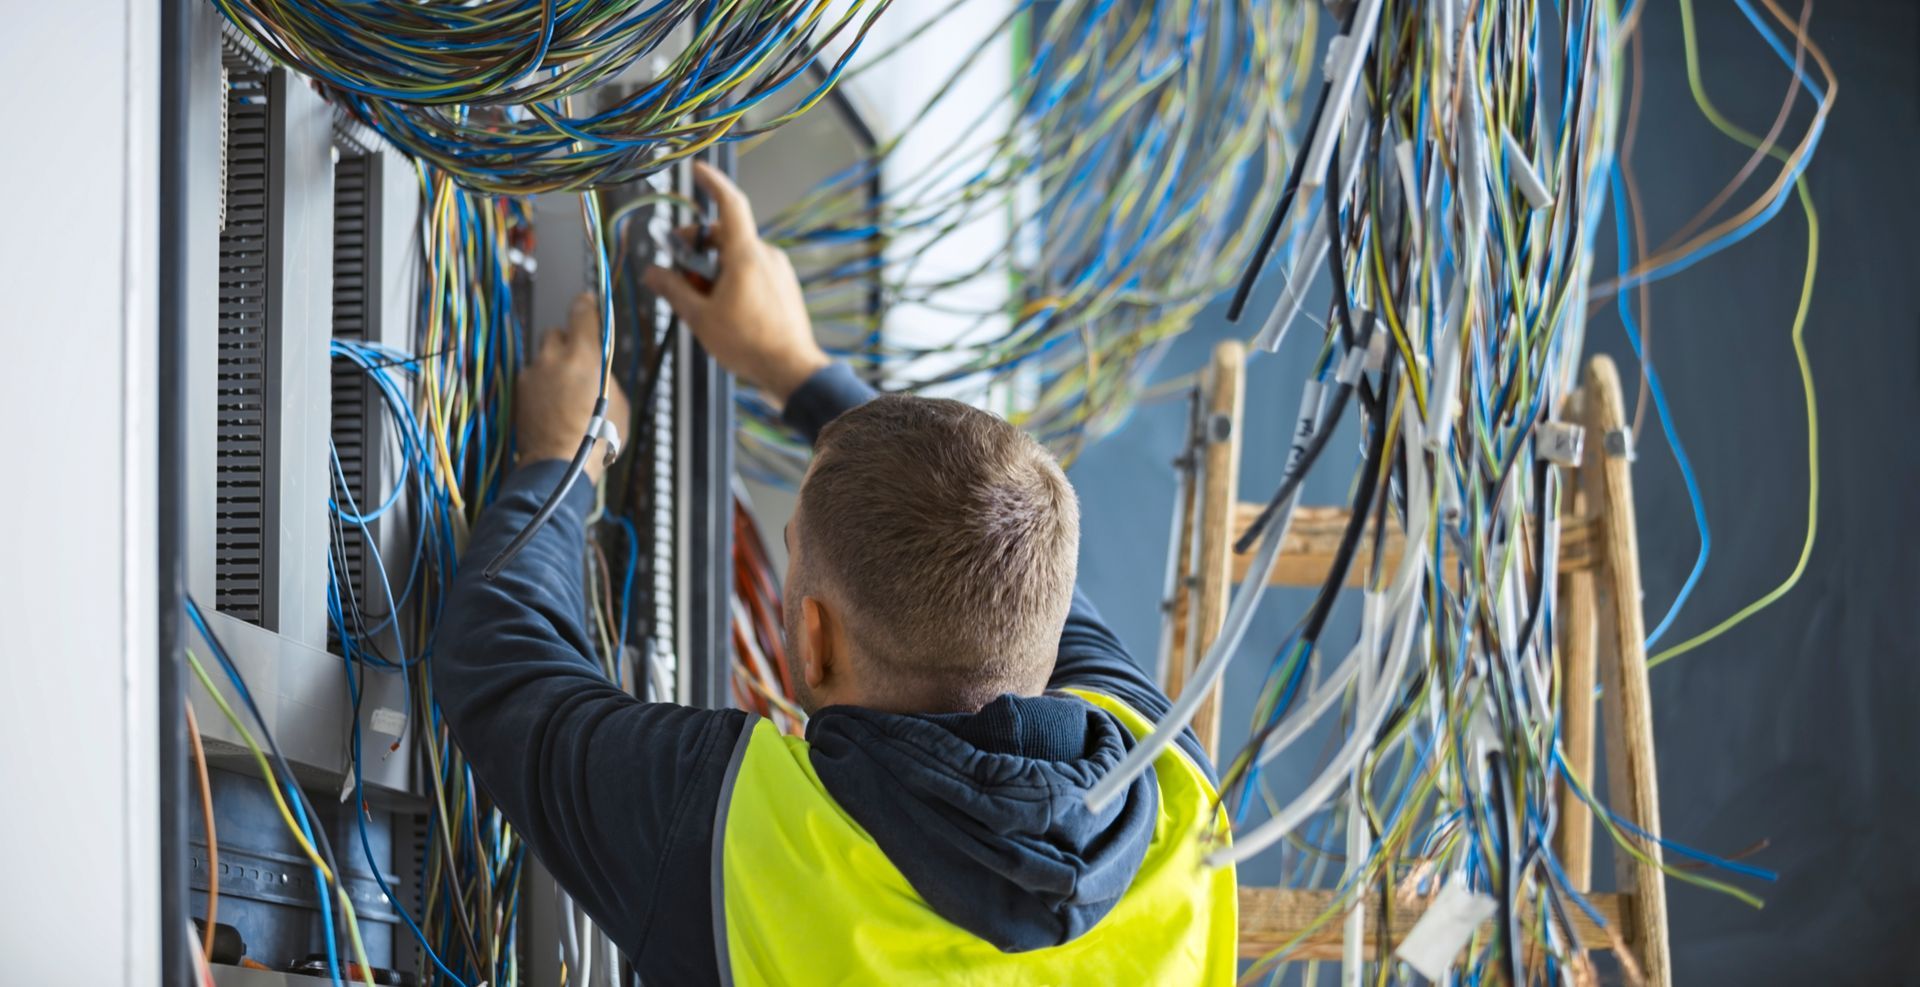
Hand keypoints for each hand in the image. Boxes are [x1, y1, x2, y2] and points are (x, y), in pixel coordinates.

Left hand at [517, 293, 631, 483]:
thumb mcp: (618, 402)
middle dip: (568, 343)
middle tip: (579, 361)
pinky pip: (532, 377)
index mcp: (584, 355)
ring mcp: (532, 374)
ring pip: (543, 357)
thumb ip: (605, 375)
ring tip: (565, 391)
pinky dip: (541, 384)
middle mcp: (554, 358)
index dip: (586, 305)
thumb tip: (596, 368)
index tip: (587, 301)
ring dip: (553, 366)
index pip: (582, 313)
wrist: (560, 464)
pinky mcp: (519, 391)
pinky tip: (552, 405)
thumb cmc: (597, 437)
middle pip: (557, 333)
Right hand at [642, 161, 828, 405]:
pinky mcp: (783, 286)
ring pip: (737, 256)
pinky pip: (752, 271)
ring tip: (701, 301)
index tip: (698, 171)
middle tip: (678, 271)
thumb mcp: (699, 317)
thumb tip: (653, 274)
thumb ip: (673, 289)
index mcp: (746, 255)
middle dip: (698, 247)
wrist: (792, 369)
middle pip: (725, 235)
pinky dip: (732, 279)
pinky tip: (723, 308)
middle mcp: (766, 255)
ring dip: (714, 269)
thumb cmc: (750, 344)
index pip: (730, 204)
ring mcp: (778, 271)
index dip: (712, 183)